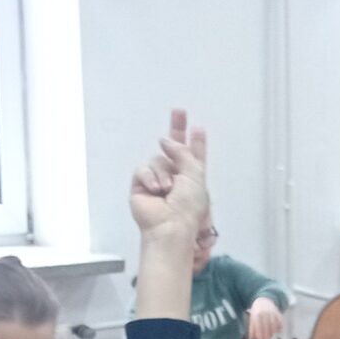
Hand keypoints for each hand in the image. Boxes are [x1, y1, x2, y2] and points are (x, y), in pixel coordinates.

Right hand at [128, 108, 210, 246]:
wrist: (170, 226)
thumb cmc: (187, 208)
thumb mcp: (195, 174)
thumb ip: (182, 152)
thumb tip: (165, 141)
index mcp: (192, 177)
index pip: (194, 155)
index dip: (196, 142)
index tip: (198, 128)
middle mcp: (175, 177)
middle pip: (174, 148)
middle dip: (177, 130)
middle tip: (178, 111)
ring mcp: (157, 181)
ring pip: (157, 159)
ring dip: (163, 172)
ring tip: (167, 189)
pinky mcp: (141, 186)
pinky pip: (143, 170)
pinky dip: (149, 178)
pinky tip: (155, 190)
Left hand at [245, 296, 284, 338]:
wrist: (264, 300)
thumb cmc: (257, 312)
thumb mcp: (252, 319)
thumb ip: (252, 330)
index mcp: (257, 315)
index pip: (259, 327)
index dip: (260, 335)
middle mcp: (265, 313)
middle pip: (267, 328)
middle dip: (267, 337)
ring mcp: (273, 313)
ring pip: (274, 327)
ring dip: (272, 333)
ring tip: (269, 335)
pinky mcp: (279, 314)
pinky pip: (280, 324)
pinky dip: (278, 329)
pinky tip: (275, 330)